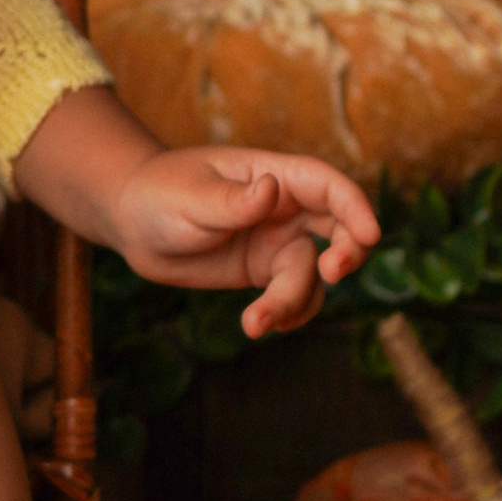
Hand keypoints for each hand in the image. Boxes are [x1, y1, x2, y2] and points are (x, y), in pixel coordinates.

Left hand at [108, 145, 378, 336]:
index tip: (370, 234)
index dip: (355, 206)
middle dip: (348, 251)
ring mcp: (275, 241)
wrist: (131, 222)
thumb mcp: (190, 196)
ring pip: (310, 272)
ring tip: (257, 322)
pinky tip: (264, 325)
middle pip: (338, 227)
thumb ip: (231, 200)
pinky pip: (292, 293)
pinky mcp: (262, 271)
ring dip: (296, 299)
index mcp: (273, 175)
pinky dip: (289, 312)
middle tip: (332, 273)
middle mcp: (284, 208)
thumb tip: (270, 191)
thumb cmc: (159, 193)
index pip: (327, 185)